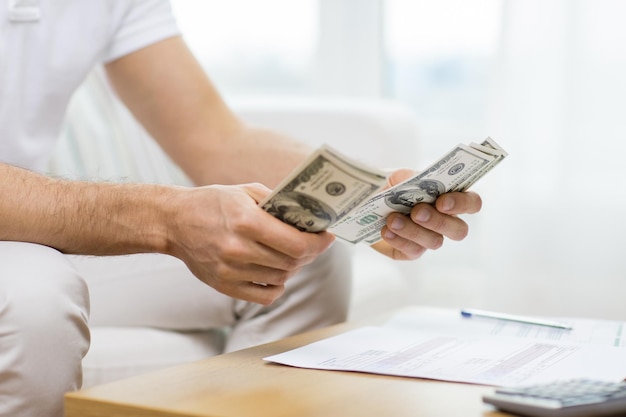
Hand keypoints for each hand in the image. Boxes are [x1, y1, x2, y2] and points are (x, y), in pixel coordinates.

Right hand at [166, 183, 334, 304]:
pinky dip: (278, 285)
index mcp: (246, 221)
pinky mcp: (224, 286)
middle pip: (293, 262)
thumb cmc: (212, 202)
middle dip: (311, 253)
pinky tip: (276, 271)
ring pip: (282, 278)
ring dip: (294, 267)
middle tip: (314, 244)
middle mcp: (238, 249)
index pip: (297, 243)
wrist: (173, 222)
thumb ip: (278, 204)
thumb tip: (309, 218)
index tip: (327, 237)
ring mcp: (230, 271)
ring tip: (292, 254)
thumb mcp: (246, 191)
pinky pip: (265, 295)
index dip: (319, 243)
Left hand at [371, 169, 481, 259]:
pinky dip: (399, 240)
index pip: (471, 203)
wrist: (366, 204)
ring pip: (435, 242)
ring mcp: (429, 239)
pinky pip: (413, 251)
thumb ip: (413, 178)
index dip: (462, 203)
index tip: (442, 201)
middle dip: (439, 221)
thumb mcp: (400, 177)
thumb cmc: (389, 188)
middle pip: (459, 230)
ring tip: (392, 219)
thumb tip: (418, 183)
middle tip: (417, 212)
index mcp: (449, 198)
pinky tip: (386, 231)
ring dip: (413, 230)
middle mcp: (445, 221)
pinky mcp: (411, 252)